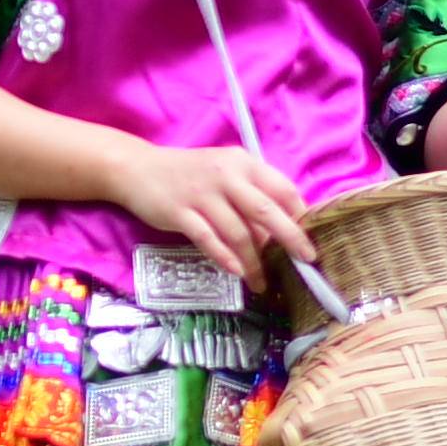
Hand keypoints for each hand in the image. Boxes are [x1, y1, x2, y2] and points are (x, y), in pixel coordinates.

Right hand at [104, 140, 319, 297]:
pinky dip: (224, 257)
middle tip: (306, 261)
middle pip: (266, 211)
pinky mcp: (179, 212)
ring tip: (260, 282)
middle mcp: (226, 175)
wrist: (137, 169)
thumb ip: (251, 198)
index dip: (300, 216)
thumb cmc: (190, 175)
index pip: (283, 189)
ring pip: (238, 232)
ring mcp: (202, 194)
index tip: (309, 239)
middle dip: (291, 238)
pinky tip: (236, 272)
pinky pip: (208, 238)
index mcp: (243, 163)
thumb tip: (280, 233)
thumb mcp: (225, 175)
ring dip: (254, 261)